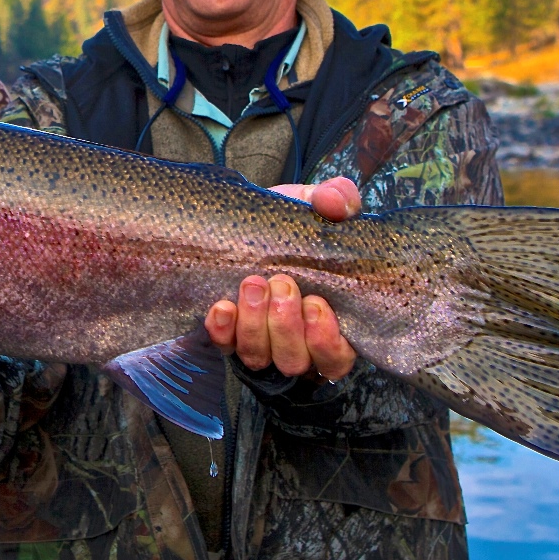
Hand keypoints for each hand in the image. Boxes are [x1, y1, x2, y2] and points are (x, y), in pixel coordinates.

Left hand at [200, 177, 361, 381]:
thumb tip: (336, 204)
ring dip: (255, 325)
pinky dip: (222, 329)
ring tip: (253, 283)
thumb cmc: (289, 223)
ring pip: (259, 357)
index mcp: (330, 322)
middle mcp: (295, 342)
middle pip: (294, 360)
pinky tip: (221, 306)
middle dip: (286, 326)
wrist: (243, 222)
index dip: (326, 341)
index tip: (316, 304)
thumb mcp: (315, 205)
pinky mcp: (226, 335)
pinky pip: (223, 345)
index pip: (336, 358)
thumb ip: (336, 198)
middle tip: (281, 283)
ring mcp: (259, 342)